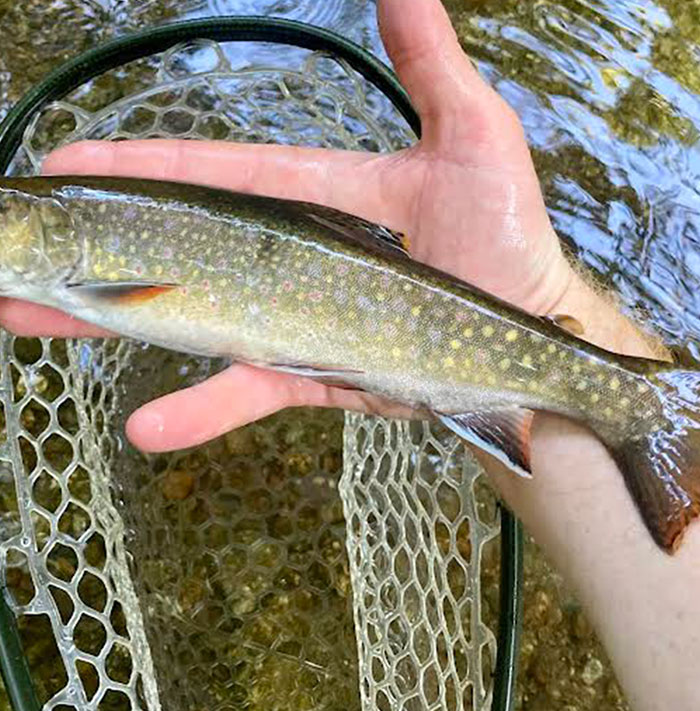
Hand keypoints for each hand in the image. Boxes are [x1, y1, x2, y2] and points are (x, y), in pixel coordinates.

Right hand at [3, 0, 651, 450]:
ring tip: (25, 319)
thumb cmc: (506, 237)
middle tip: (21, 249)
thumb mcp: (473, 140)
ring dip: (105, 323)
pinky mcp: (308, 376)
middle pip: (176, 247)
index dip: (142, 165)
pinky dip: (199, 409)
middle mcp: (286, 258)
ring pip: (186, 320)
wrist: (522, 341)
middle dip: (96, 246)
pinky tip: (146, 426)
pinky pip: (245, 391)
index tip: (72, 162)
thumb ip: (429, 66)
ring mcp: (291, 320)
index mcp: (310, 199)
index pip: (212, 173)